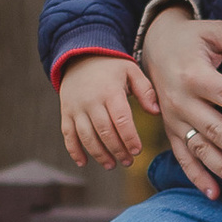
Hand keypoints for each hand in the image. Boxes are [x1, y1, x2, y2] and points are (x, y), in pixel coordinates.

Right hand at [57, 53, 143, 173]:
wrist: (79, 56)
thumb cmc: (111, 67)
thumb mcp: (131, 70)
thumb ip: (145, 90)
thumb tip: (156, 112)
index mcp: (110, 91)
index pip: (121, 119)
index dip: (129, 138)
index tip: (137, 151)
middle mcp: (91, 101)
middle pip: (104, 131)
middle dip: (117, 150)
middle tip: (128, 162)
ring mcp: (76, 108)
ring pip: (86, 136)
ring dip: (98, 154)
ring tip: (111, 165)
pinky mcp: (66, 112)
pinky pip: (68, 135)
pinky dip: (74, 150)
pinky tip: (83, 163)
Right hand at [139, 5, 221, 193]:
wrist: (155, 46)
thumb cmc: (191, 39)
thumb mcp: (211, 30)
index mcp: (195, 75)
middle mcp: (182, 101)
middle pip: (214, 128)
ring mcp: (174, 119)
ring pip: (199, 148)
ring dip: (221, 168)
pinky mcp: (170, 131)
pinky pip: (182, 158)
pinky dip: (196, 177)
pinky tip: (213, 194)